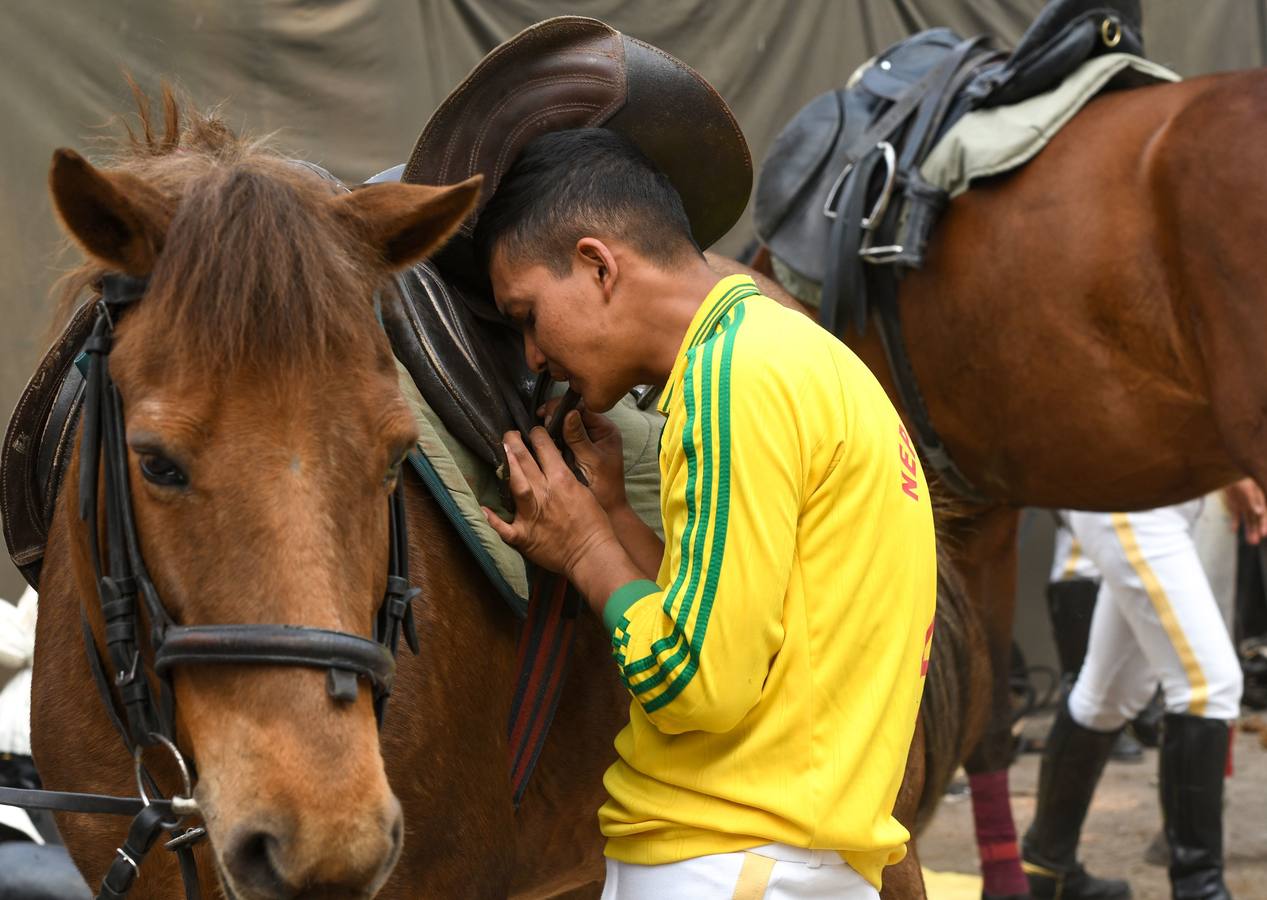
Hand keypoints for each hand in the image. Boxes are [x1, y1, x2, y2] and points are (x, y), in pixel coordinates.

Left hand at [483, 428, 619, 575]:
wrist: (593, 554)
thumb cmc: (595, 524)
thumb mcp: (585, 491)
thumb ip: (566, 476)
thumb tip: (554, 461)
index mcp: (562, 480)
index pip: (546, 448)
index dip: (537, 435)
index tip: (533, 431)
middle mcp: (545, 493)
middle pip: (525, 461)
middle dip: (514, 443)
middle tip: (508, 434)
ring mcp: (532, 514)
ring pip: (515, 484)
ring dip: (506, 467)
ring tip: (499, 452)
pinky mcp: (525, 536)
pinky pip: (505, 528)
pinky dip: (493, 520)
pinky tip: (483, 509)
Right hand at [539, 398, 626, 512]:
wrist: (606, 509)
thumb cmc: (604, 487)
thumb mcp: (591, 461)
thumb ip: (580, 438)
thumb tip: (569, 413)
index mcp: (605, 430)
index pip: (583, 408)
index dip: (563, 407)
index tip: (546, 414)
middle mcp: (596, 431)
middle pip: (573, 413)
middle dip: (555, 414)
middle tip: (541, 421)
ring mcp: (585, 440)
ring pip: (565, 424)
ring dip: (552, 425)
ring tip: (538, 430)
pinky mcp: (575, 450)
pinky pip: (562, 437)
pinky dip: (552, 437)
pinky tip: (541, 440)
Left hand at [1222, 477, 1266, 544]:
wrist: (1229, 474)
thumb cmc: (1240, 479)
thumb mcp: (1246, 489)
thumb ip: (1253, 500)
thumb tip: (1259, 512)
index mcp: (1261, 499)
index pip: (1265, 515)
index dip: (1264, 524)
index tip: (1263, 534)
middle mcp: (1255, 504)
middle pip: (1257, 520)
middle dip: (1256, 530)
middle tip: (1254, 541)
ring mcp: (1245, 505)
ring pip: (1249, 520)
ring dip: (1249, 530)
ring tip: (1251, 542)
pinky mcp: (1236, 505)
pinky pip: (1236, 516)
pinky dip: (1235, 523)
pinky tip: (1233, 531)